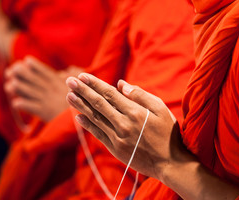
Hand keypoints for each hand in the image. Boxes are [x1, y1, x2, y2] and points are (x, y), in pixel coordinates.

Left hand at [5, 56, 81, 121]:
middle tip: (11, 70)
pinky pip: (30, 107)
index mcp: (59, 82)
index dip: (34, 65)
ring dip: (17, 87)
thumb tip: (66, 71)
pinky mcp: (44, 112)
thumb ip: (75, 75)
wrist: (82, 118)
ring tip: (10, 85)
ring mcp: (46, 100)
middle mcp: (50, 89)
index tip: (26, 60)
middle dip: (20, 73)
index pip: (44, 70)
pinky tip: (16, 102)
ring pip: (28, 91)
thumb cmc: (82, 100)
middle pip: (32, 79)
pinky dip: (22, 104)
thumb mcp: (82, 84)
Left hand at [66, 73, 186, 180]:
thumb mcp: (161, 109)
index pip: (109, 94)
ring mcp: (118, 137)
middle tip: (70, 81)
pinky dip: (87, 125)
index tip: (83, 76)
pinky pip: (98, 134)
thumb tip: (121, 84)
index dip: (95, 84)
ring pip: (95, 118)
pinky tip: (78, 117)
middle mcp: (123, 124)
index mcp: (135, 112)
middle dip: (83, 91)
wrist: (169, 163)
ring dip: (81, 106)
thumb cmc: (168, 133)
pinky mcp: (115, 148)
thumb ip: (141, 95)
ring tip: (69, 95)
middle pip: (99, 104)